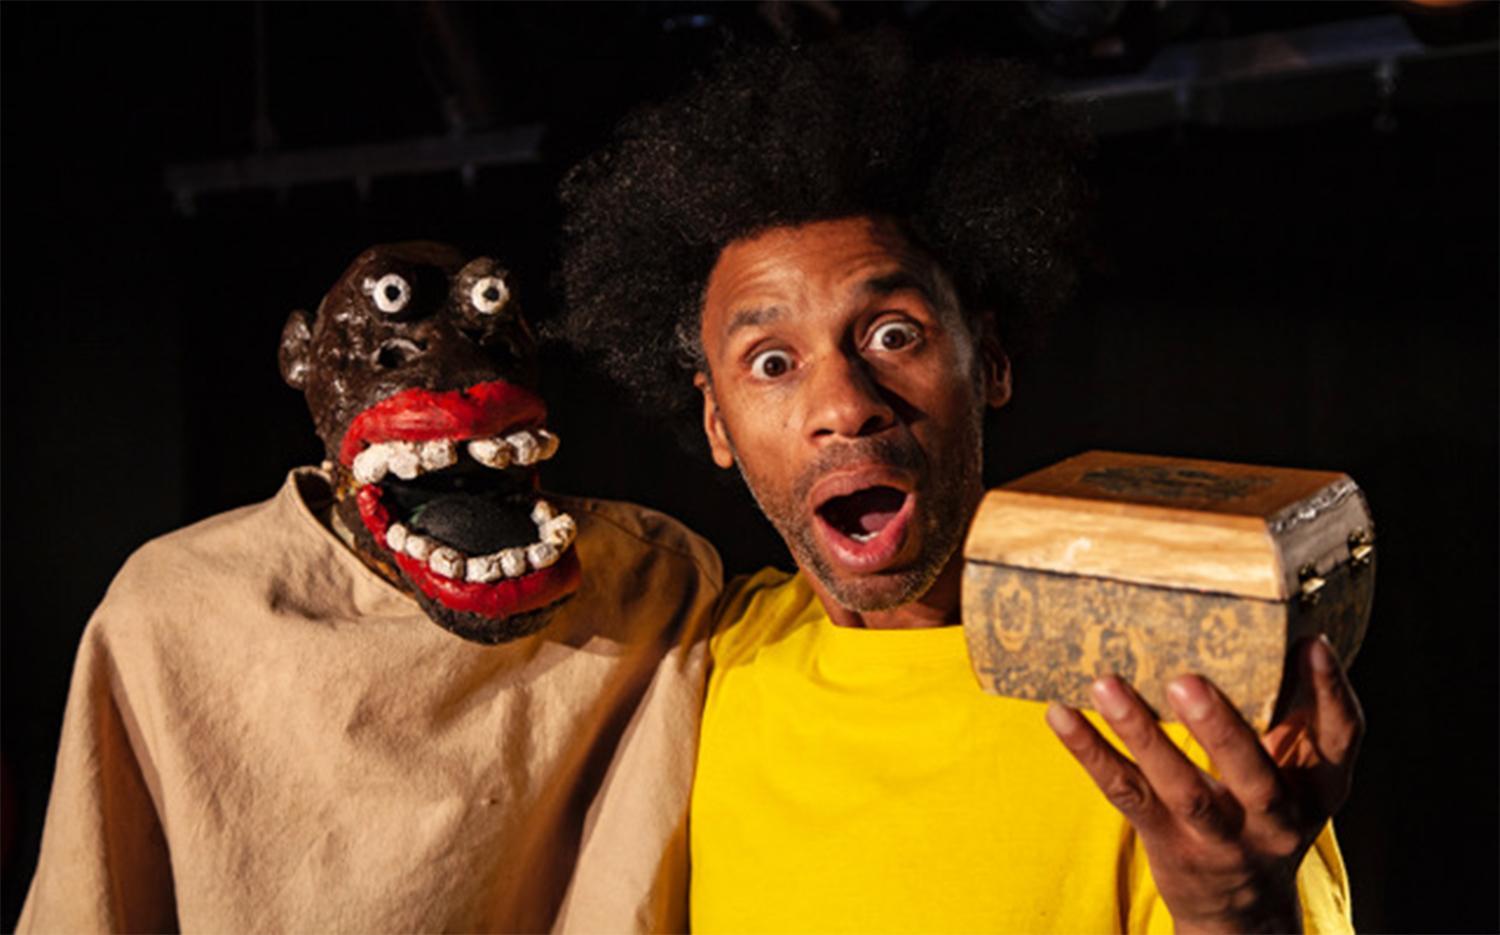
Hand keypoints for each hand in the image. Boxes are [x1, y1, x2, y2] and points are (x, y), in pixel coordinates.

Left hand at [1044, 637, 1363, 933]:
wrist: (1241, 912)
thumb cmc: (1264, 814)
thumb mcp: (1295, 777)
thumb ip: (1292, 719)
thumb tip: (1273, 627)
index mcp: (1317, 788)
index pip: (1340, 740)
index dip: (1331, 692)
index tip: (1311, 643)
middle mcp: (1274, 818)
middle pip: (1253, 776)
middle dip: (1220, 728)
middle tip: (1185, 680)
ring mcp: (1219, 836)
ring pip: (1179, 789)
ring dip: (1140, 734)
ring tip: (1104, 685)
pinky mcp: (1167, 842)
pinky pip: (1125, 793)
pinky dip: (1090, 752)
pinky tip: (1060, 715)